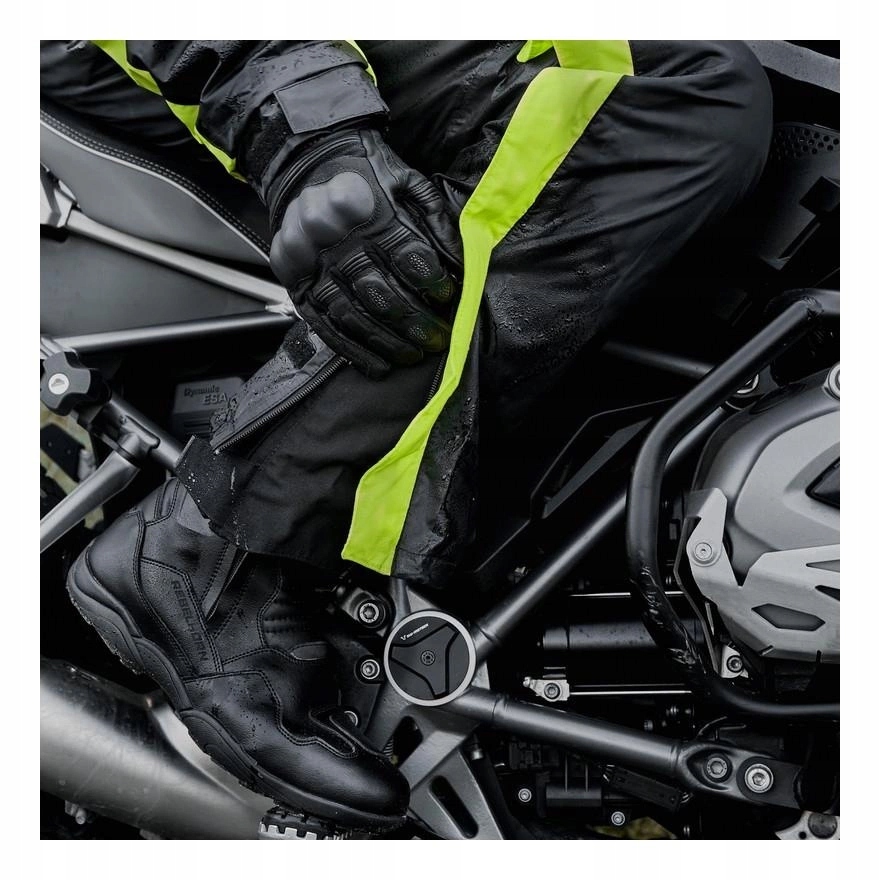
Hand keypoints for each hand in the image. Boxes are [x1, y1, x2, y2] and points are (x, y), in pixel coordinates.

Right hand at [268, 130, 461, 376]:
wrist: (305, 161)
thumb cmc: (366, 173)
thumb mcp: (406, 181)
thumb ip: (435, 218)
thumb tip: (462, 262)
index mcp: (366, 211)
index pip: (405, 255)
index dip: (431, 281)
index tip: (449, 298)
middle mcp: (334, 240)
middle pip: (380, 293)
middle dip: (415, 322)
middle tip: (438, 339)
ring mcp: (310, 266)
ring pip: (353, 316)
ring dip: (387, 342)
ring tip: (413, 356)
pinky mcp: (296, 285)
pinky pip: (325, 326)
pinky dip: (353, 350)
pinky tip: (378, 364)